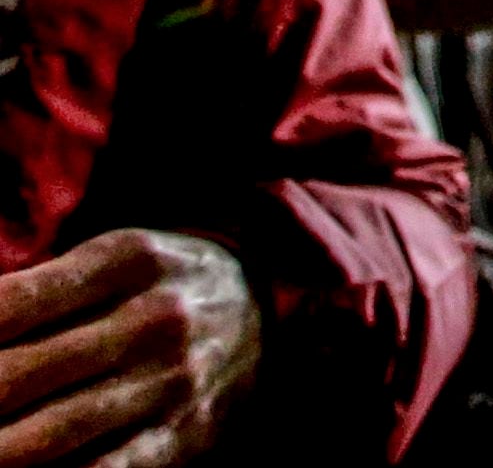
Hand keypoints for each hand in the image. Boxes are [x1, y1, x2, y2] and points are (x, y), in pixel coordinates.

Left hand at [0, 229, 258, 466]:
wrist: (268, 301)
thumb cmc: (157, 280)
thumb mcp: (109, 258)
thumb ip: (37, 290)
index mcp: (129, 259)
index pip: (12, 304)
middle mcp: (155, 317)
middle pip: (19, 373)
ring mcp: (173, 380)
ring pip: (51, 432)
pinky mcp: (187, 433)